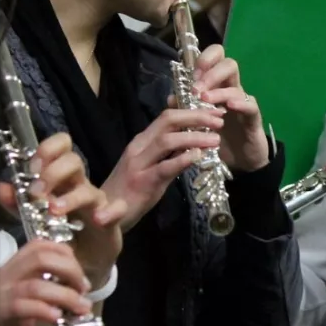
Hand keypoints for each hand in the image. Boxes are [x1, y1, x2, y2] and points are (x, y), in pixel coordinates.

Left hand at [0, 134, 126, 289]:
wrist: (80, 262)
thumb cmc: (59, 233)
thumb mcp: (32, 218)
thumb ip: (17, 203)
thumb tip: (1, 187)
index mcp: (60, 179)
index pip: (61, 148)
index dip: (49, 149)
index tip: (33, 166)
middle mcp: (79, 185)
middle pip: (74, 161)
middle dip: (54, 172)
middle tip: (37, 191)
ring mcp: (96, 202)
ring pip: (89, 188)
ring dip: (71, 197)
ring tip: (54, 210)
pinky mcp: (111, 220)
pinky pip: (117, 209)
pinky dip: (110, 211)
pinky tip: (98, 219)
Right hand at [0, 240, 91, 325]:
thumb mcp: (28, 302)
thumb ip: (47, 289)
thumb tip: (78, 285)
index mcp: (13, 270)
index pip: (39, 246)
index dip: (65, 254)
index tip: (80, 274)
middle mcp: (4, 277)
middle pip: (40, 257)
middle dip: (70, 269)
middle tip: (83, 288)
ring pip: (35, 285)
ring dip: (66, 295)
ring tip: (80, 308)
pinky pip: (22, 306)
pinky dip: (45, 310)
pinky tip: (57, 318)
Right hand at [102, 108, 224, 229]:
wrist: (105, 214)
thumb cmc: (131, 189)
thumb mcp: (152, 165)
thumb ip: (170, 152)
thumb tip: (194, 141)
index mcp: (142, 140)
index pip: (168, 116)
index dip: (192, 111)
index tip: (214, 111)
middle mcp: (139, 147)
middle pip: (168, 121)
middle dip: (196, 117)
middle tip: (220, 119)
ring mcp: (139, 163)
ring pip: (167, 140)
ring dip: (194, 137)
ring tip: (216, 139)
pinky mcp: (142, 182)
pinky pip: (164, 167)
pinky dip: (183, 159)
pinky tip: (199, 156)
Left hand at [186, 44, 268, 172]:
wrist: (241, 160)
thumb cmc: (219, 137)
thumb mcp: (199, 123)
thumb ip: (186, 109)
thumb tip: (171, 98)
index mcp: (218, 86)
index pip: (216, 59)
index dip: (204, 59)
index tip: (192, 76)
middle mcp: (232, 90)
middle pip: (229, 64)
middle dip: (211, 71)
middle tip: (197, 88)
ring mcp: (244, 103)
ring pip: (236, 85)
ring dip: (218, 90)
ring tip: (204, 99)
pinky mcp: (253, 118)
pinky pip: (250, 105)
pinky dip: (240, 103)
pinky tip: (229, 106)